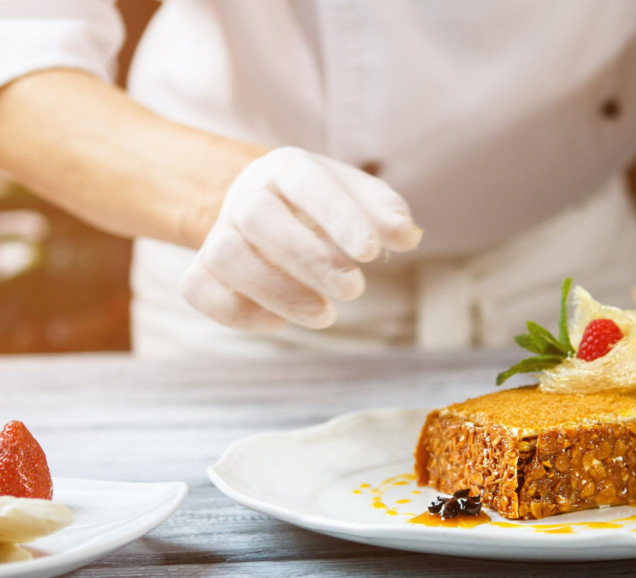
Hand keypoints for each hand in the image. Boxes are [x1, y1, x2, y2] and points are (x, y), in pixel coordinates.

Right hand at [180, 147, 421, 331]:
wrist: (263, 207)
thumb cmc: (321, 204)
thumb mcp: (356, 195)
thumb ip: (385, 211)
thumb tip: (408, 236)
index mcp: (287, 168)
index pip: (306, 183)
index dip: (338, 216)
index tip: (373, 253)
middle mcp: (246, 196)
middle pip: (259, 219)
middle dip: (309, 258)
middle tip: (355, 289)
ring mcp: (219, 232)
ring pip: (226, 256)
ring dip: (276, 291)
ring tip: (324, 314)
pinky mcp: (202, 270)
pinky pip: (199, 289)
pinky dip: (236, 311)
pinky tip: (277, 323)